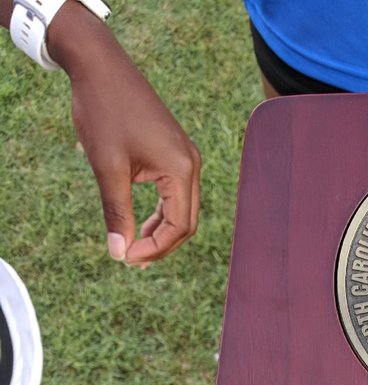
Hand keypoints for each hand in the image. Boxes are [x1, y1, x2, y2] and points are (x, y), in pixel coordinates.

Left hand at [47, 2, 200, 263]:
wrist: (101, 66)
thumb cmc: (104, 112)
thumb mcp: (108, 168)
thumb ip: (117, 213)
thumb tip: (119, 253)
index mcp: (181, 169)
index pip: (179, 226)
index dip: (155, 248)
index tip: (127, 258)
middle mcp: (190, 163)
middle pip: (187, 222)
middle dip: (161, 244)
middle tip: (131, 259)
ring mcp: (185, 156)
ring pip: (182, 209)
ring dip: (161, 230)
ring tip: (135, 245)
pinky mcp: (174, 150)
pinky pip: (176, 192)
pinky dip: (161, 211)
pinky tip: (141, 221)